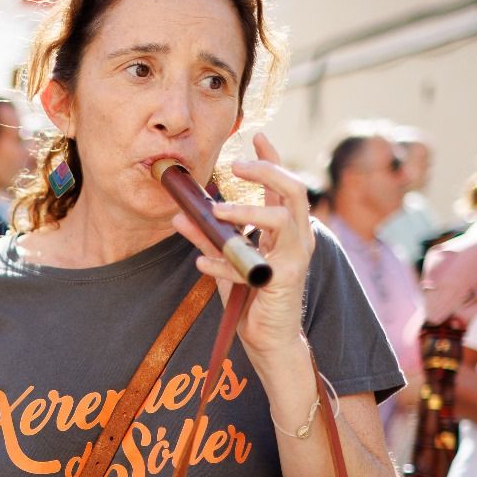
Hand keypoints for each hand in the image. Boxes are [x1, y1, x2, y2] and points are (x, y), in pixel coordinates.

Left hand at [175, 133, 314, 363]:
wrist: (269, 340)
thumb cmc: (251, 299)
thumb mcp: (225, 261)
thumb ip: (207, 238)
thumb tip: (179, 216)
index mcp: (285, 228)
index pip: (282, 185)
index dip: (271, 159)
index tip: (256, 136)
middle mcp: (297, 237)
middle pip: (293, 190)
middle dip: (267, 172)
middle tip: (236, 166)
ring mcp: (295, 257)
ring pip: (283, 219)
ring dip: (246, 211)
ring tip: (215, 209)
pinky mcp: (286, 279)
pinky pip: (256, 263)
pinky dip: (225, 263)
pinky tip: (201, 265)